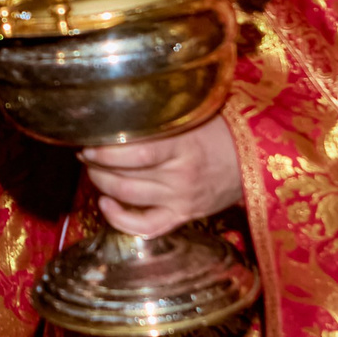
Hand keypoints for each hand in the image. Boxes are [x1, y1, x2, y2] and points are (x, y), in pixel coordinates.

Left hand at [80, 110, 244, 236]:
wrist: (251, 160)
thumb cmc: (219, 131)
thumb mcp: (192, 116)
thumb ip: (159, 118)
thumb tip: (115, 109)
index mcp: (184, 145)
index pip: (137, 153)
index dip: (106, 151)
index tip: (88, 142)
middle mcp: (181, 175)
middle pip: (126, 176)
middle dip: (97, 165)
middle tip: (86, 153)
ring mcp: (182, 200)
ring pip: (129, 197)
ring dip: (101, 184)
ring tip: (94, 170)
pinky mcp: (182, 216)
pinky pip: (146, 227)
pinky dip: (119, 219)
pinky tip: (105, 204)